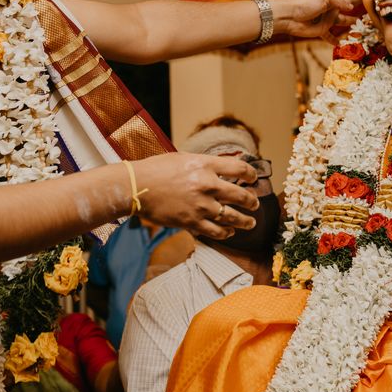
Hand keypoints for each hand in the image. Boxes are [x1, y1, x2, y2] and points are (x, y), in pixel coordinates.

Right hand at [131, 152, 257, 239]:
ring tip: (251, 223)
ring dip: (245, 221)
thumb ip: (205, 164)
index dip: (251, 174)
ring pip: (232, 217)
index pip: (240, 169)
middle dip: (252, 201)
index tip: (254, 178)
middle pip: (241, 195)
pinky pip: (216, 231)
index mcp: (205, 165)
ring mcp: (200, 205)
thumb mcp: (184, 158)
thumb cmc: (157, 169)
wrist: (137, 186)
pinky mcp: (191, 222)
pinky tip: (230, 232)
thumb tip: (223, 167)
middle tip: (255, 204)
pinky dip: (226, 233)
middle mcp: (207, 185)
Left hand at [273, 0, 359, 42]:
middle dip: (358, 2)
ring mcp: (327, 18)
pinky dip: (336, 40)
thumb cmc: (305, 3)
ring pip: (343, 20)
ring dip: (352, 22)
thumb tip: (352, 8)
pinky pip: (330, 36)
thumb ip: (339, 2)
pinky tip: (343, 43)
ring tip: (364, 24)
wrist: (289, 16)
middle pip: (347, 3)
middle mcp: (330, 5)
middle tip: (370, 2)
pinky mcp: (322, 30)